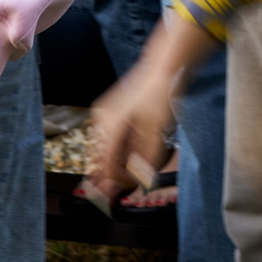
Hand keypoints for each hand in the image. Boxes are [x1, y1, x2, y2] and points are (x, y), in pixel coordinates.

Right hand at [88, 57, 178, 200]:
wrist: (161, 68)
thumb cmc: (158, 94)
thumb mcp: (155, 131)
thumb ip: (146, 159)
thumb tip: (141, 181)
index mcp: (108, 125)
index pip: (106, 164)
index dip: (115, 182)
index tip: (124, 192)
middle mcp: (101, 120)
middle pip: (101, 158)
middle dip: (112, 175)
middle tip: (125, 189)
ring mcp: (104, 115)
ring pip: (105, 149)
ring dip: (116, 164)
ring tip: (130, 177)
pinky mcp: (111, 112)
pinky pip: (110, 139)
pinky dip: (119, 151)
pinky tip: (130, 159)